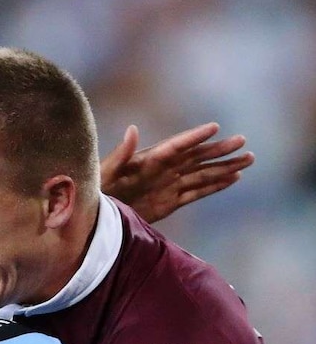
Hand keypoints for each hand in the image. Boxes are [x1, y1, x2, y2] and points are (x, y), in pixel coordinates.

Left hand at [100, 122, 254, 222]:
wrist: (95, 217)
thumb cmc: (96, 191)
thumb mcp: (104, 173)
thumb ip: (120, 154)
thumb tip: (132, 129)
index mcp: (148, 160)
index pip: (176, 146)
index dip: (194, 137)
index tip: (214, 127)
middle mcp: (162, 170)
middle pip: (196, 157)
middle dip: (219, 150)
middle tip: (243, 141)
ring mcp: (168, 186)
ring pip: (202, 174)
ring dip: (224, 167)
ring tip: (248, 159)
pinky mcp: (169, 202)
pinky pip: (196, 192)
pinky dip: (214, 186)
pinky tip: (233, 178)